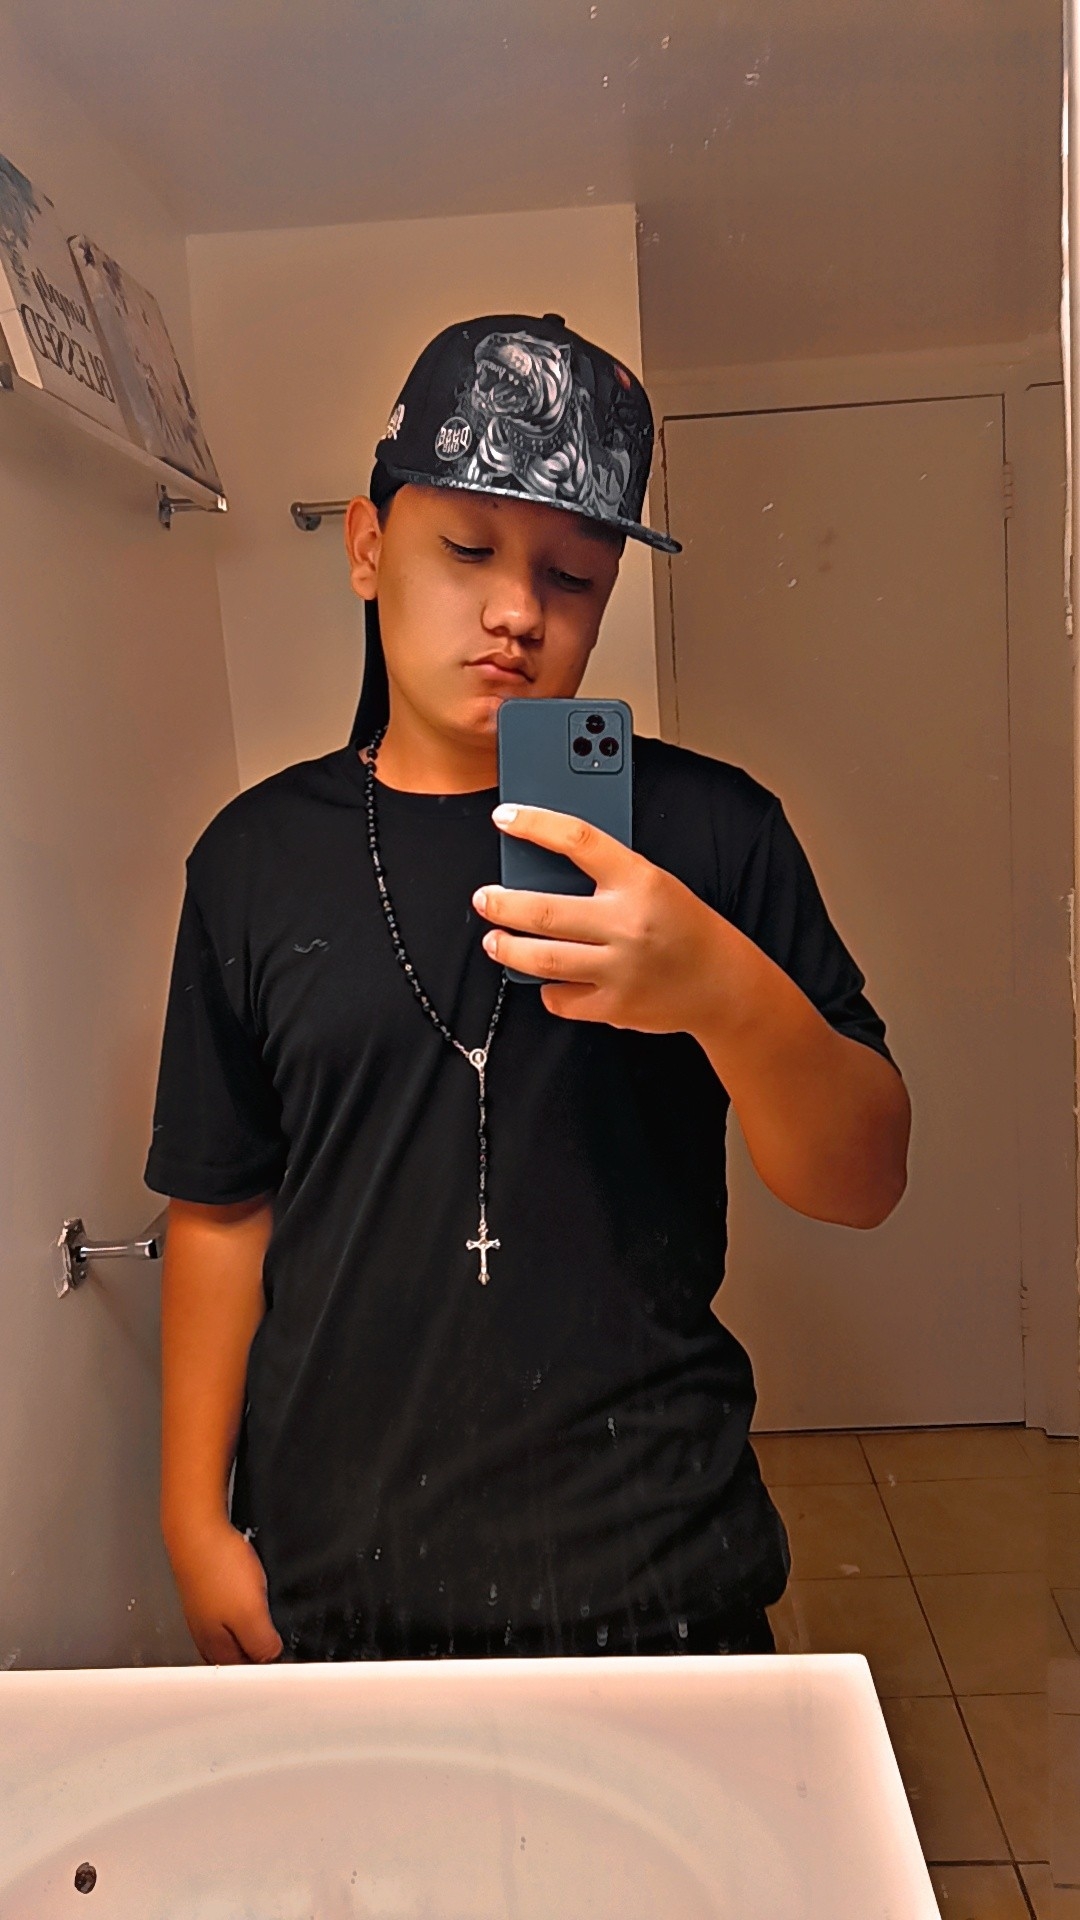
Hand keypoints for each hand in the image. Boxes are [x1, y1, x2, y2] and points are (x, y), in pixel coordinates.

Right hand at [166, 1516, 283, 1664]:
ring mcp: (203, 1612)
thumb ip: (261, 1643)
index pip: (246, 1672)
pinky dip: (242, 1608)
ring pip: (232, 1633)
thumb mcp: (250, 1612)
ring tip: (266, 1621)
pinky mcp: (205, 1591)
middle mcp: (206, 1635)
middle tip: (279, 1640)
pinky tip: (249, 1598)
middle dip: (259, 1650)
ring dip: (251, 1630)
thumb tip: (271, 1660)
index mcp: (216, 1648)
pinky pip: (228, 1610)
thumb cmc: (218, 1566)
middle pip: (237, 1656)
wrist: (196, 1528)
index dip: (270, 1665)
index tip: (287, 1656)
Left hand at [476, 803, 732, 1032]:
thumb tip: (545, 868)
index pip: (577, 839)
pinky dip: (548, 989)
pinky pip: (561, 998)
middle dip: (502, 905)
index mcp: (640, 880)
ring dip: (508, 948)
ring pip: (542, 958)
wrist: (724, 983)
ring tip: (495, 940)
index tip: (505, 817)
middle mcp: (627, 922)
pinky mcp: (615, 1005)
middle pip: (544, 910)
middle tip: (485, 899)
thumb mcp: (655, 884)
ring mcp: (620, 967)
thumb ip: (608, 875)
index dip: (534, 824)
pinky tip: (546, 979)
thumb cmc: (684, 927)